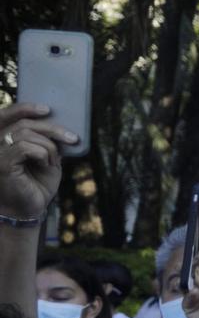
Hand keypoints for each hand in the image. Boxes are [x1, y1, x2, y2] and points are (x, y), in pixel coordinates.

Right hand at [0, 103, 73, 220]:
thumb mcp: (46, 158)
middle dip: (51, 128)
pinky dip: (42, 153)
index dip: (24, 108)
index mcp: (3, 140)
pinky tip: (45, 164)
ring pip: (25, 134)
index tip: (47, 110)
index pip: (5, 115)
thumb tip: (60, 124)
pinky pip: (24, 147)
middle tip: (72, 138)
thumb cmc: (36, 184)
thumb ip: (47, 141)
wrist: (30, 209)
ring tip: (53, 161)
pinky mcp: (2, 164)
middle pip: (22, 123)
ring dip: (48, 146)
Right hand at [182, 255, 198, 317]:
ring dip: (186, 281)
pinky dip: (189, 295)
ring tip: (191, 282)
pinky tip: (196, 295)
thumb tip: (196, 275)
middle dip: (189, 268)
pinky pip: (185, 297)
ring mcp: (197, 294)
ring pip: (186, 283)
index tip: (193, 255)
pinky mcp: (190, 306)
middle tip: (187, 267)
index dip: (198, 258)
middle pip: (192, 271)